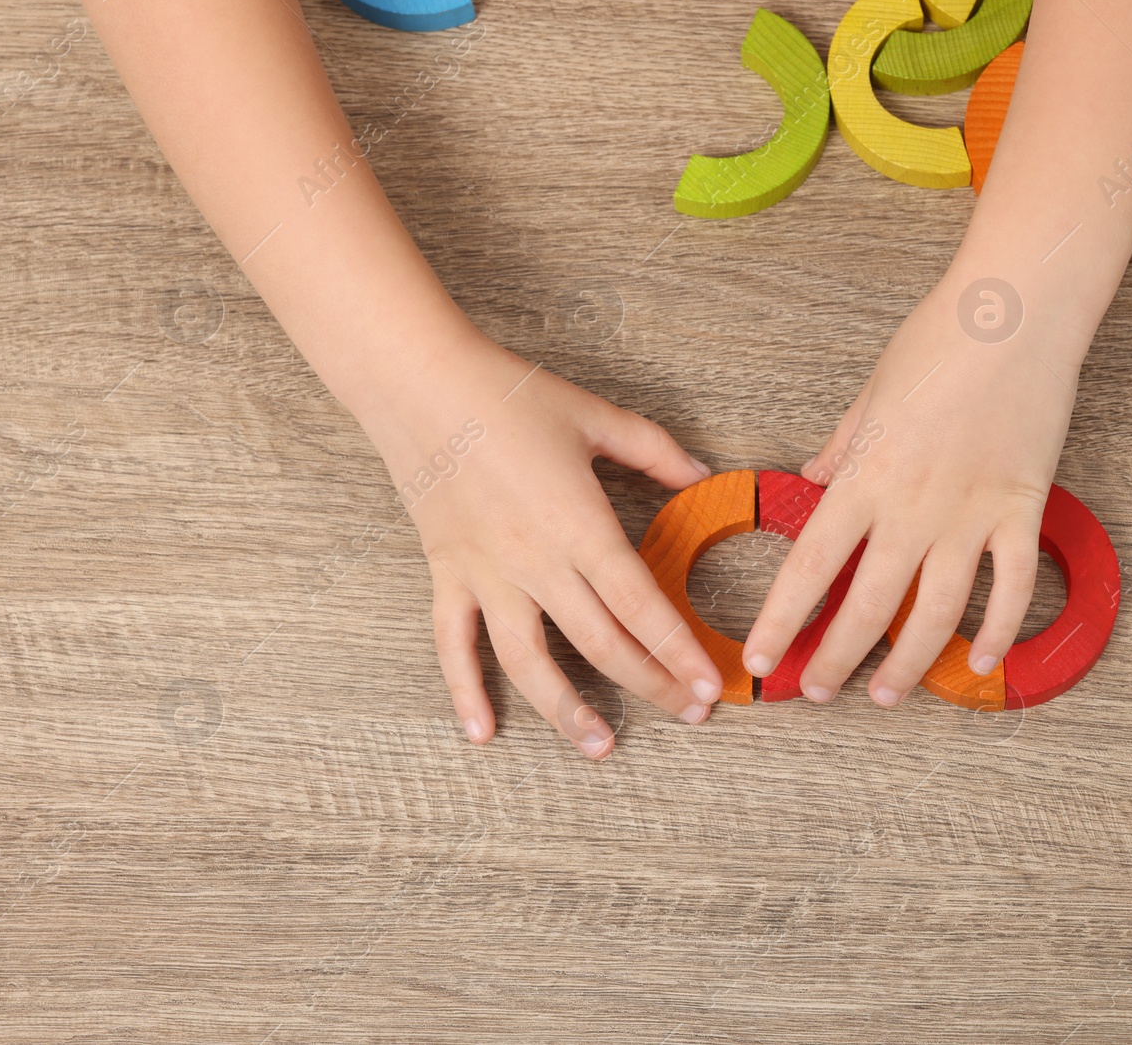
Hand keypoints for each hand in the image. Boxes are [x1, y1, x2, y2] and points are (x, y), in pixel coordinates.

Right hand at [366, 323, 723, 756]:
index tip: (711, 686)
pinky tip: (482, 732)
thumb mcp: (597, 417)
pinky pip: (454, 644)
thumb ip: (656, 452)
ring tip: (601, 748)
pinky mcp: (447, 574)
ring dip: (567, 711)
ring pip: (530, 662)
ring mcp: (487, 575)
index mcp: (581, 526)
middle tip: (688, 713)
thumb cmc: (511, 395)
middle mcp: (536, 562)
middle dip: (651, 684)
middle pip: (601, 644)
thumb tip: (703, 473)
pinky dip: (465, 691)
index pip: (641, 606)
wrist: (421, 383)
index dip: (679, 651)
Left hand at [742, 281, 1080, 705]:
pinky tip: (980, 662)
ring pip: (936, 613)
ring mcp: (971, 514)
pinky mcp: (1022, 510)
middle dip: (836, 660)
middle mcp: (912, 507)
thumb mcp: (868, 393)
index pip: (809, 567)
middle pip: (868, 605)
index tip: (761, 660)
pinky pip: (1011, 587)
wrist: (1015, 314)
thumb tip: (813, 476)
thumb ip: (841, 446)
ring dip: (908, 663)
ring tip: (886, 696)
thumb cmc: (938, 341)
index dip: (782, 622)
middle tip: (816, 693)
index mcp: (864, 477)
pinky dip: (999, 631)